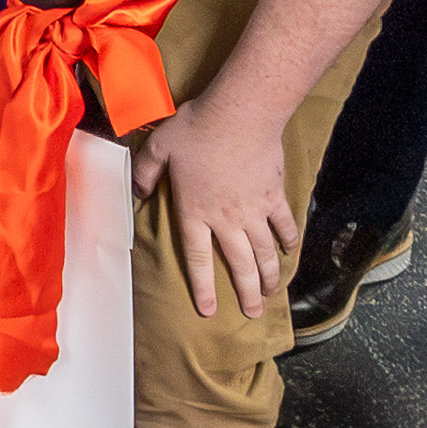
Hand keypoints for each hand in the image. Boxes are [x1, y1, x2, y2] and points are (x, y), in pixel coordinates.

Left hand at [129, 103, 291, 319]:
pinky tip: (289, 251)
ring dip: (268, 276)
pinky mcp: (275, 194)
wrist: (240, 113)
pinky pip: (284, 224)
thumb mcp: (158, 147)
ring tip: (270, 294)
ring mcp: (254, 209)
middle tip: (252, 314)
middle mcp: (226, 219)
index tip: (208, 310)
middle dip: (246, 293)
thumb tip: (137, 191)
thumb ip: (145, 172)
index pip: (198, 259)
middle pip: (239, 265)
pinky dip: (288, 240)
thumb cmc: (197, 128)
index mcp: (195, 212)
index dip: (203, 287)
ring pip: (264, 252)